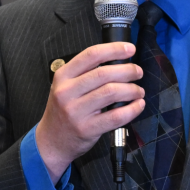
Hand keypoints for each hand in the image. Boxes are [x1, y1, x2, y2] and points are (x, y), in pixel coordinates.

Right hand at [36, 41, 144, 181]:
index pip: (91, 55)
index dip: (114, 50)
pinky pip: (116, 116)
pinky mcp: (87, 129)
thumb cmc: (64, 110)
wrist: (51, 140)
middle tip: (138, 72)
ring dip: (132, 90)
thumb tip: (119, 61)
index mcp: (63, 76)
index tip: (130, 49)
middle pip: (104, 74)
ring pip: (112, 93)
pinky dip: (133, 109)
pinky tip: (138, 105)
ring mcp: (76, 111)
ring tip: (138, 91)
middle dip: (128, 70)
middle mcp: (67, 92)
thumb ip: (86, 74)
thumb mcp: (66, 87)